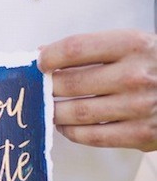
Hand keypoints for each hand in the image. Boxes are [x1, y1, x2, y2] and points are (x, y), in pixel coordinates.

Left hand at [39, 29, 156, 150]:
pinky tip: (65, 125)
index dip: (49, 56)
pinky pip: (92, 137)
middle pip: (71, 83)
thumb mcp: (134, 44)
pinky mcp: (141, 135)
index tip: (39, 62)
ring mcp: (138, 108)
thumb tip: (46, 56)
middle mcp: (135, 76)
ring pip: (76, 113)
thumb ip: (94, 49)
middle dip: (47, 87)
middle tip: (38, 88)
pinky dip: (71, 132)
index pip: (76, 48)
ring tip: (48, 107)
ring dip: (54, 111)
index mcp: (133, 45)